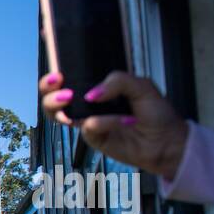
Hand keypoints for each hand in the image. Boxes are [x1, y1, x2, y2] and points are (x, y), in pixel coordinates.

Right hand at [40, 71, 188, 178]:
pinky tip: (121, 122)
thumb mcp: (142, 86)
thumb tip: (90, 94)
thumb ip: (117, 81)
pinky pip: (87, 127)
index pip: (72, 74)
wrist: (165, 143)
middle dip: (47, 89)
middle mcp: (89, 102)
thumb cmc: (156, 113)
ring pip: (58, 113)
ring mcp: (88, 120)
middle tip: (58, 85)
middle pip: (54, 95)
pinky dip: (103, 122)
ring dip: (56, 105)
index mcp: (100, 85)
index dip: (56, 71)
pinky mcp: (91, 137)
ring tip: (68, 99)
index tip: (54, 71)